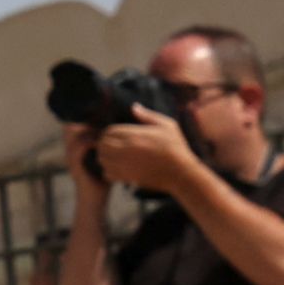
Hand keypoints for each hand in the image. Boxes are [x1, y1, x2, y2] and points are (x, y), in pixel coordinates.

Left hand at [85, 107, 204, 197]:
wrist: (181, 173)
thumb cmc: (176, 148)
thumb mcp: (167, 125)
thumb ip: (148, 116)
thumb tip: (134, 107)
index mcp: (134, 135)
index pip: (109, 131)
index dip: (110, 132)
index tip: (115, 135)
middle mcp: (126, 149)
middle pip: (102, 144)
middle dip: (104, 143)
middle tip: (112, 145)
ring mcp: (125, 164)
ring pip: (102, 159)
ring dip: (105, 157)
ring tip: (113, 156)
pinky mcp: (127, 177)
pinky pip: (107, 174)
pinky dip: (108, 171)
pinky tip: (118, 168)